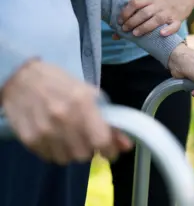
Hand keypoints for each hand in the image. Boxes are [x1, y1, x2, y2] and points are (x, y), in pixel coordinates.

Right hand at [0, 60, 131, 163]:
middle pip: (84, 154)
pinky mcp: (29, 139)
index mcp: (82, 102)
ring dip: (72, 152)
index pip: (101, 140)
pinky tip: (55, 137)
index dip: (110, 150)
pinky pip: (50, 157)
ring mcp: (44, 130)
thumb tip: (126, 145)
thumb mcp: (90, 94)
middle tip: (87, 139)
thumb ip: (110, 121)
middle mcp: (63, 118)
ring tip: (69, 137)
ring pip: (67, 159)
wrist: (21, 78)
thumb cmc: (61, 83)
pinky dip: (56, 151)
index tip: (111, 151)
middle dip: (90, 149)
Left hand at [116, 0, 184, 38]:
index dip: (126, 12)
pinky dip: (168, 30)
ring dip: (145, 27)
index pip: (136, 2)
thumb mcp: (145, 6)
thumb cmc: (156, 8)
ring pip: (157, 19)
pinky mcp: (177, 21)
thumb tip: (114, 35)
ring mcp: (169, 13)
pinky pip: (174, 26)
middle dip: (133, 21)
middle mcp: (159, 4)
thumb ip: (131, 18)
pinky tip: (161, 34)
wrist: (179, 3)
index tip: (120, 21)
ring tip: (135, 34)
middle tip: (125, 29)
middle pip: (145, 12)